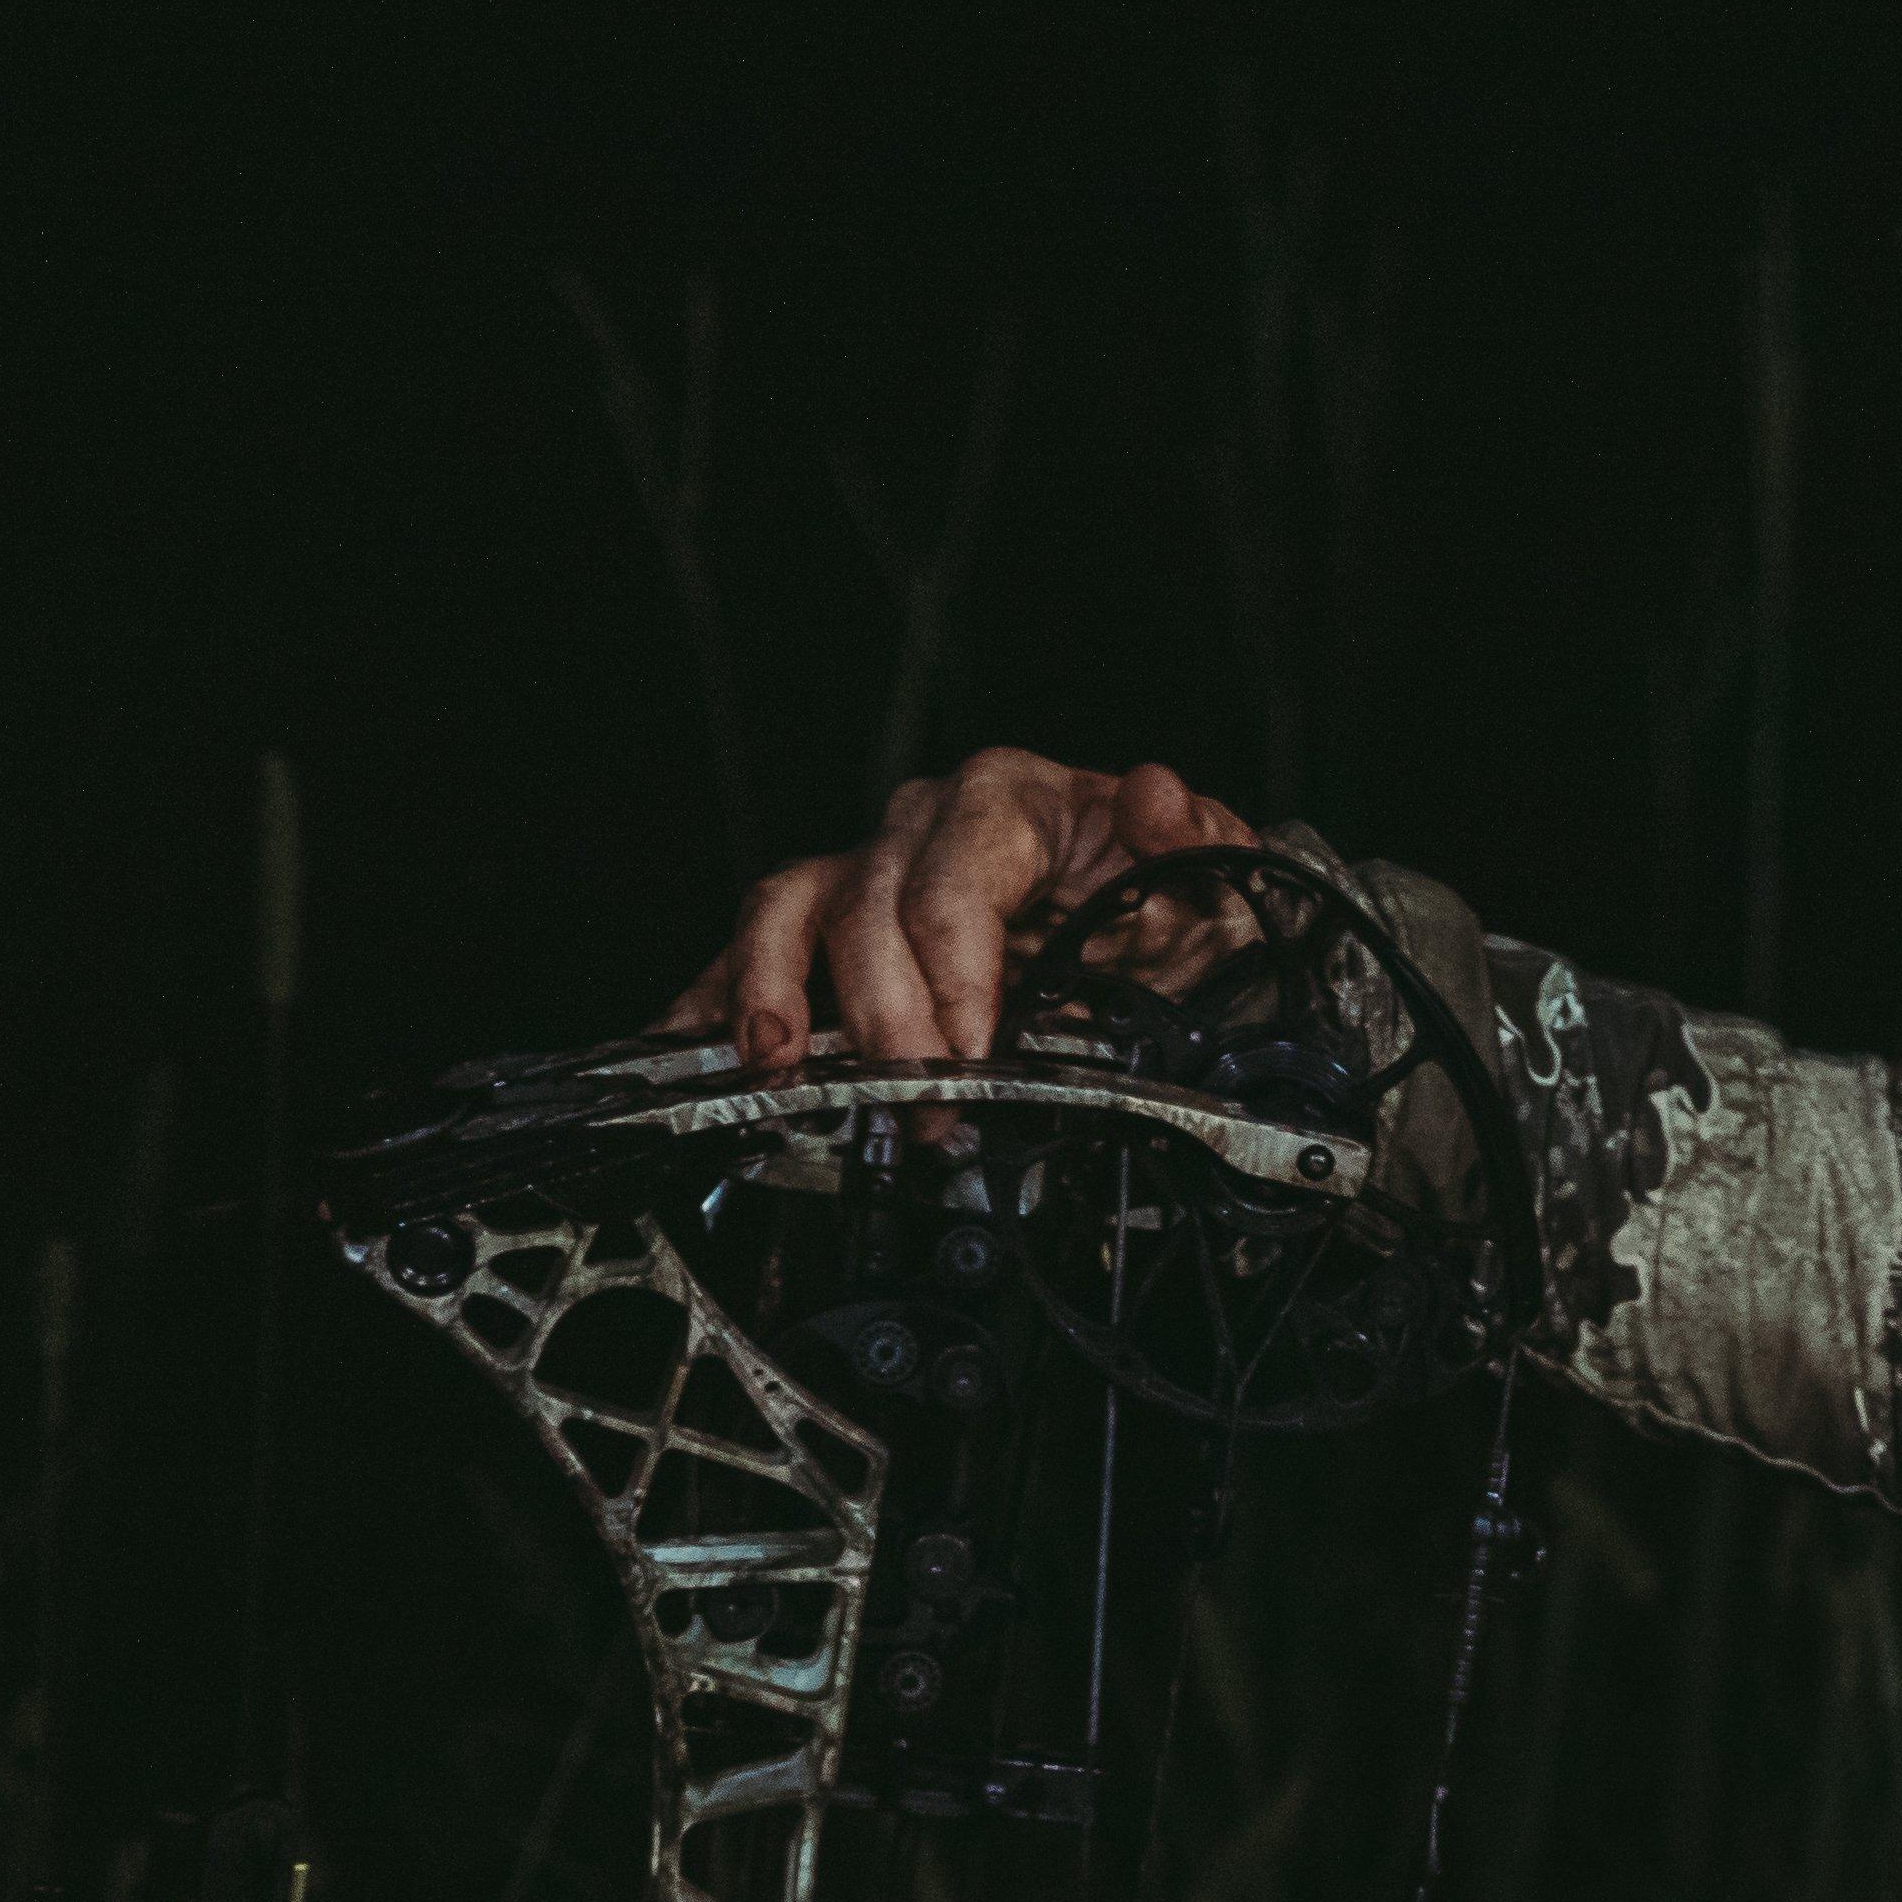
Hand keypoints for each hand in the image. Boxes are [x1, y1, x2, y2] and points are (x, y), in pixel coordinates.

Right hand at [669, 748, 1267, 1064]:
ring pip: (789, 910)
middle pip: (863, 907)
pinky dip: (716, 994)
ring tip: (778, 1063)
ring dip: (773, 991)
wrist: (1161, 923)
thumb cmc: (1172, 896)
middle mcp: (923, 825)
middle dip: (885, 1017)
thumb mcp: (1216, 877)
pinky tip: (685, 1040)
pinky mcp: (836, 926)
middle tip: (917, 1101)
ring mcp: (871, 871)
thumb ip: (1196, 841)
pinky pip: (762, 948)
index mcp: (1009, 801)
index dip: (951, 973)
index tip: (973, 1053)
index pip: (948, 881)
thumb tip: (1160, 800)